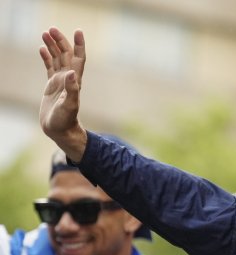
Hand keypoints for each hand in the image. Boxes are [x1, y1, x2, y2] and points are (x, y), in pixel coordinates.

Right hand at [39, 27, 87, 161]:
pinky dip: (47, 57)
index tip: (78, 31)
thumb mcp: (69, 106)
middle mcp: (69, 79)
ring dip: (52, 46)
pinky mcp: (52, 86)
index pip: (78, 59)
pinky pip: (49, 67)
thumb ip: (72, 90)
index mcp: (74, 81)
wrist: (60, 131)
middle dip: (60, 41)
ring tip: (45, 33)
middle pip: (66, 55)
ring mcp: (60, 82)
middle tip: (51, 28)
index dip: (79, 45)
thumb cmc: (65, 121)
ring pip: (57, 59)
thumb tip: (71, 74)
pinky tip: (42, 49)